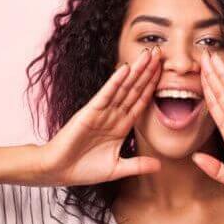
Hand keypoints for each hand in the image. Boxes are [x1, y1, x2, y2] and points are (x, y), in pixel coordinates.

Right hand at [38, 46, 162, 186]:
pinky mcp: (89, 112)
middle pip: (135, 89)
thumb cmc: (83, 169)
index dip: (153, 86)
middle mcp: (113, 115)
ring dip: (136, 70)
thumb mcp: (117, 169)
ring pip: (123, 87)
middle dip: (148, 71)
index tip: (165, 72)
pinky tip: (125, 69)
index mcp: (121, 126)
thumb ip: (137, 165)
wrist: (58, 171)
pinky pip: (105, 95)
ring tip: (148, 54)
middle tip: (161, 52)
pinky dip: (115, 82)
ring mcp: (102, 112)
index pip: (141, 101)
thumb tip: (159, 166)